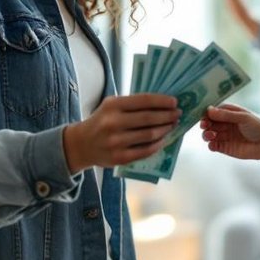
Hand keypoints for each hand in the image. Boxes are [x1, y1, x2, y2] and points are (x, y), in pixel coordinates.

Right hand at [63, 94, 180, 171]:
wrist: (82, 144)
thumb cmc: (101, 121)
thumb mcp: (111, 106)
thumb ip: (132, 104)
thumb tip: (162, 103)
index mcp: (112, 106)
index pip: (143, 101)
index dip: (162, 101)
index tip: (174, 102)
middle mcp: (113, 123)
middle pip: (149, 118)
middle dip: (167, 116)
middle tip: (177, 114)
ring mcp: (116, 142)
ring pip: (150, 135)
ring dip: (165, 129)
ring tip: (172, 125)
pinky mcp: (120, 158)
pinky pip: (146, 150)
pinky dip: (158, 144)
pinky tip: (163, 139)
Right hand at [199, 104, 259, 160]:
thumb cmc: (257, 127)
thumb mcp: (243, 117)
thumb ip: (226, 115)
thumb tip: (209, 110)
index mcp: (228, 113)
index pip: (213, 111)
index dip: (206, 113)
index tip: (203, 115)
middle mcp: (224, 123)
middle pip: (209, 122)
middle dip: (205, 123)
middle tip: (204, 125)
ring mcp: (223, 135)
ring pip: (208, 134)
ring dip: (206, 134)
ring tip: (210, 135)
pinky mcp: (224, 147)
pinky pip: (212, 145)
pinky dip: (210, 145)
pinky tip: (213, 144)